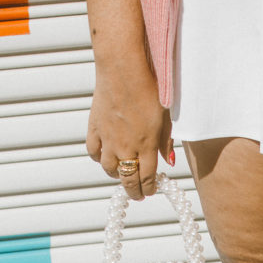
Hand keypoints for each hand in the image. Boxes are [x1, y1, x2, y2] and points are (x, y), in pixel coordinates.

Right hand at [86, 56, 173, 200]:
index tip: (150, 191)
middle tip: (137, 194)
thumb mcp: (165, 116)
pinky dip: (99, 157)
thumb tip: (169, 161)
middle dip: (134, 191)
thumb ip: (166, 141)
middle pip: (128, 180)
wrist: (123, 68)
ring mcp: (108, 138)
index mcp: (147, 145)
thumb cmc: (149, 87)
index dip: (149, 189)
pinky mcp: (95, 127)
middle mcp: (126, 146)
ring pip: (109, 169)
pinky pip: (93, 152)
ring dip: (117, 175)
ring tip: (123, 174)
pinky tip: (105, 156)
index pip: (148, 178)